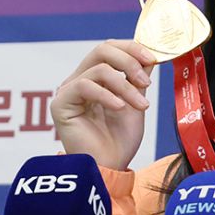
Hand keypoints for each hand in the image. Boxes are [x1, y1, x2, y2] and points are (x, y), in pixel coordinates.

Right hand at [50, 39, 156, 169]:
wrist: (110, 167)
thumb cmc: (121, 139)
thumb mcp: (136, 100)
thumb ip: (138, 78)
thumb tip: (150, 55)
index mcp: (96, 77)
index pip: (110, 48)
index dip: (132, 48)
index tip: (153, 59)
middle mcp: (80, 80)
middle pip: (102, 49)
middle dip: (129, 60)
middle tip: (145, 81)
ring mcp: (68, 91)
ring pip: (99, 69)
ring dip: (125, 86)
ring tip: (141, 105)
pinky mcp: (60, 104)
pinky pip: (85, 86)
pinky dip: (107, 95)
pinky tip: (120, 108)